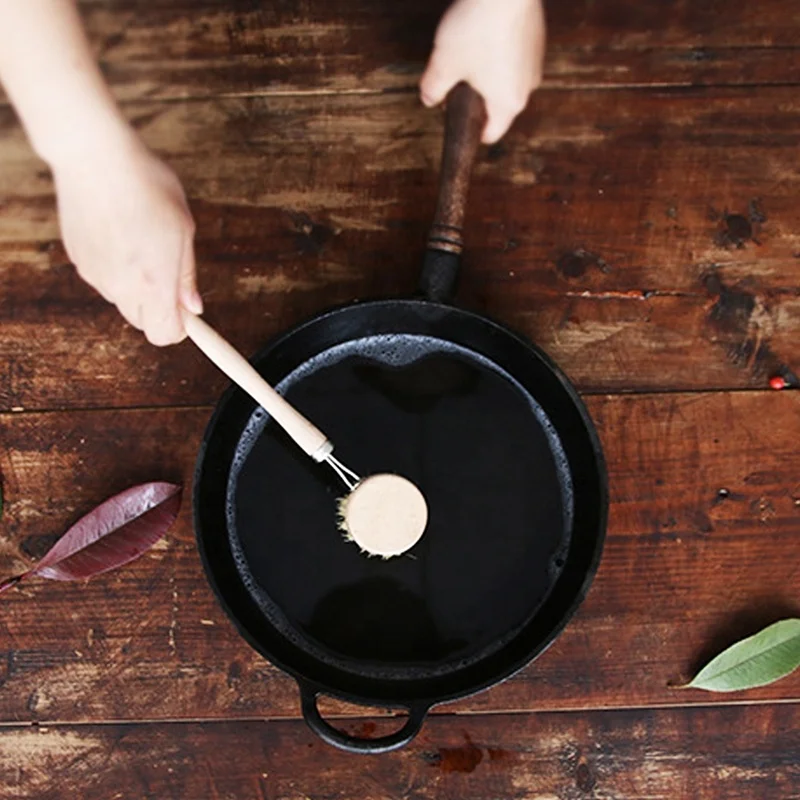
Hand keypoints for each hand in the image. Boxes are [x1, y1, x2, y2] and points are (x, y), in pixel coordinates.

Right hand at [51, 126, 201, 345]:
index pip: (164, 335)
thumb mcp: (183, 229)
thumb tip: (193, 307)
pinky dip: (114, 268)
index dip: (179, 327)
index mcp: (154, 283)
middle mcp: (121, 287)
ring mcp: (96, 275)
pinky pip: (102, 278)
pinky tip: (119, 235)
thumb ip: (186, 275)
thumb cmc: (147, 187)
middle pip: (143, 322)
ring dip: (136, 286)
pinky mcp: (78, 259)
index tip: (186, 313)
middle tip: (168, 271)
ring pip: (122, 300)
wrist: (96, 158)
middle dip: (159, 307)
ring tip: (141, 243)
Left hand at [420, 0, 545, 142]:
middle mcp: (527, 87)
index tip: (459, 125)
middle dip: (477, 100)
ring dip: (489, 75)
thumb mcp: (444, 64)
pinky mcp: (537, 38)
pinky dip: (500, 53)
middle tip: (454, 82)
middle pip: (498, 106)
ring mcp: (535, 61)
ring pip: (507, 79)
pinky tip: (483, 35)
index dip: (472, 133)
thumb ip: (433, 88)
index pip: (491, 133)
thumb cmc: (475, 29)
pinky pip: (514, 57)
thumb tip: (428, 100)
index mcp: (507, 103)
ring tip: (467, 53)